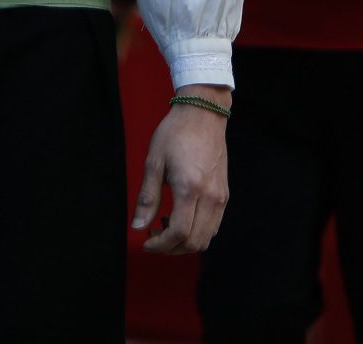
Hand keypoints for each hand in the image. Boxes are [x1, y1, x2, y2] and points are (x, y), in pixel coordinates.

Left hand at [133, 85, 230, 254]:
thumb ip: (147, 197)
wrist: (203, 114)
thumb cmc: (175, 134)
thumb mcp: (153, 162)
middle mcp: (211, 197)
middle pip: (195, 242)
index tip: (145, 242)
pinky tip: (179, 218)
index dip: (161, 244)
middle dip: (171, 248)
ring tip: (163, 227)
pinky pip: (213, 225)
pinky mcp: (224, 194)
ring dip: (184, 242)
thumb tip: (138, 226)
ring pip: (206, 238)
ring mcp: (221, 197)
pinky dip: (196, 232)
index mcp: (190, 189)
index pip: (179, 232)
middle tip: (152, 237)